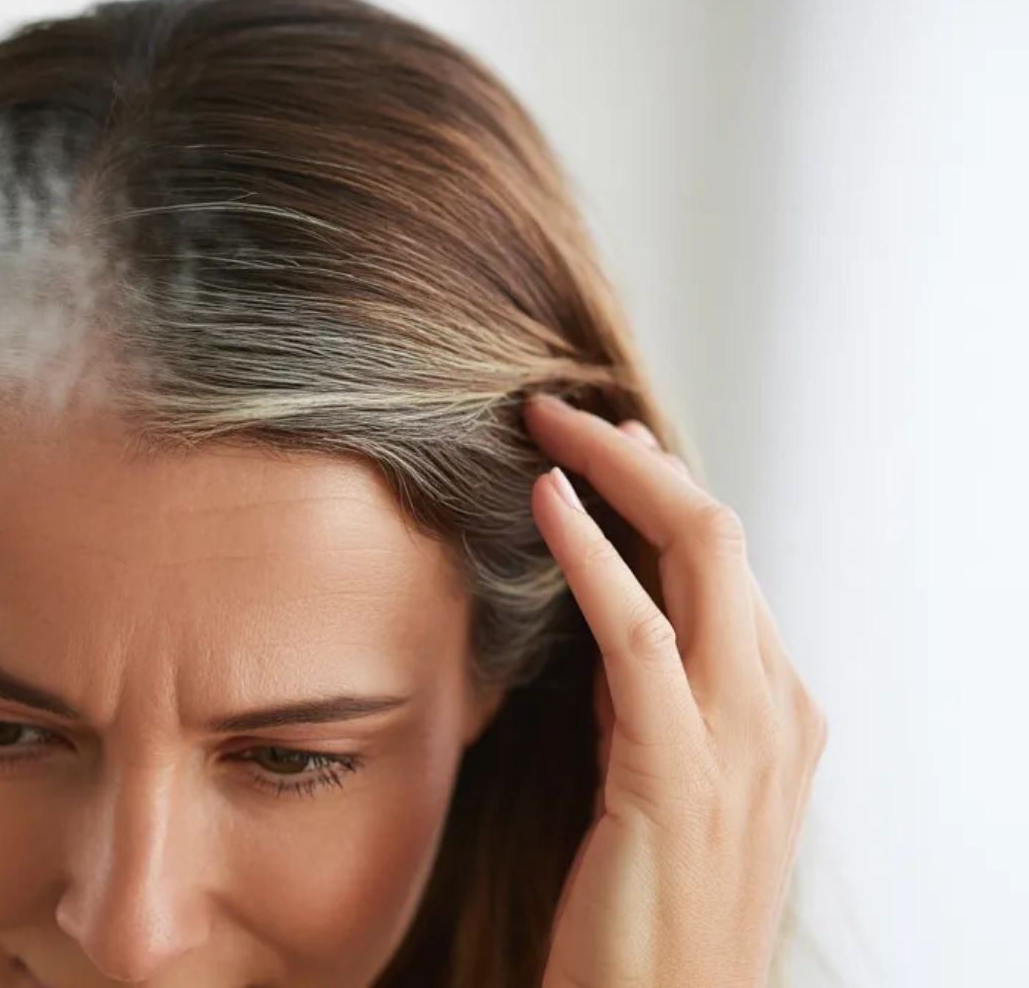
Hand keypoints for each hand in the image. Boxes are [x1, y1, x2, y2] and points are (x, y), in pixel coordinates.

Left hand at [523, 394, 825, 987]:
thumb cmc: (644, 914)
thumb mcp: (650, 780)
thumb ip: (642, 701)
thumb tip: (604, 616)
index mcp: (776, 711)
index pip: (725, 565)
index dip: (658, 492)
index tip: (593, 445)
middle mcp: (775, 712)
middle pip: (719, 538)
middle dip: (638, 458)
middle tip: (558, 408)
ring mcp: (740, 742)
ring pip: (698, 559)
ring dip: (619, 474)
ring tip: (547, 424)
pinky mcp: (677, 775)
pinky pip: (637, 635)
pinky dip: (592, 553)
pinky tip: (546, 502)